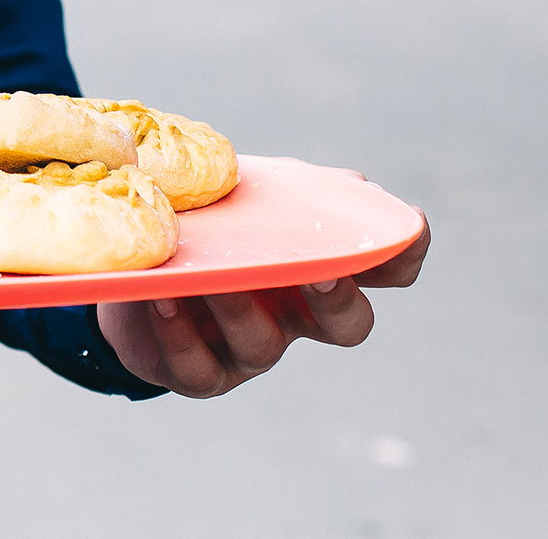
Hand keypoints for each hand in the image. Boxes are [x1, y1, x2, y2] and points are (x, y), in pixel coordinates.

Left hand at [98, 202, 429, 398]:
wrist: (138, 272)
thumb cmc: (206, 227)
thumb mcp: (239, 192)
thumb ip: (277, 180)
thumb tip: (320, 172)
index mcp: (317, 265)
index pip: (385, 269)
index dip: (404, 254)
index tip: (410, 226)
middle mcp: (296, 315)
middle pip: (349, 326)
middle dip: (341, 302)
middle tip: (323, 273)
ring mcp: (250, 350)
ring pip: (263, 344)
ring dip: (238, 308)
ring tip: (211, 276)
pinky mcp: (200, 374)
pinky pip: (197, 367)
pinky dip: (179, 333)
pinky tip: (164, 296)